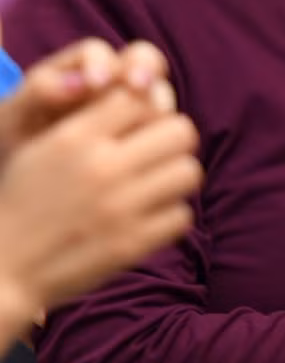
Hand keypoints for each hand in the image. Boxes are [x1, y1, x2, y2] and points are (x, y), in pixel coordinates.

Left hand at [0, 39, 176, 153]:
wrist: (26, 194)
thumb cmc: (17, 148)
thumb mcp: (13, 120)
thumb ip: (39, 90)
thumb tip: (77, 80)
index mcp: (77, 70)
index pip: (97, 52)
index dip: (101, 62)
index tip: (96, 82)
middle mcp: (113, 83)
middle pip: (144, 60)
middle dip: (144, 69)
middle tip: (138, 86)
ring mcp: (135, 109)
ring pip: (160, 93)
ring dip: (158, 101)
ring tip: (149, 120)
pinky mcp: (149, 136)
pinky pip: (167, 128)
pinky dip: (165, 134)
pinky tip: (154, 150)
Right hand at [0, 83, 200, 325]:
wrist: (3, 270)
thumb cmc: (24, 202)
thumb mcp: (42, 146)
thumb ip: (91, 117)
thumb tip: (149, 92)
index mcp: (75, 137)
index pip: (142, 97)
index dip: (147, 108)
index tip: (141, 124)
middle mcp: (101, 167)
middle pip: (181, 129)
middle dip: (172, 139)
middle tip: (158, 153)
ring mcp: (120, 207)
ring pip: (188, 170)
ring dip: (176, 176)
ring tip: (157, 183)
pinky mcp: (132, 244)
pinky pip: (181, 214)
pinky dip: (169, 215)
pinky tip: (148, 216)